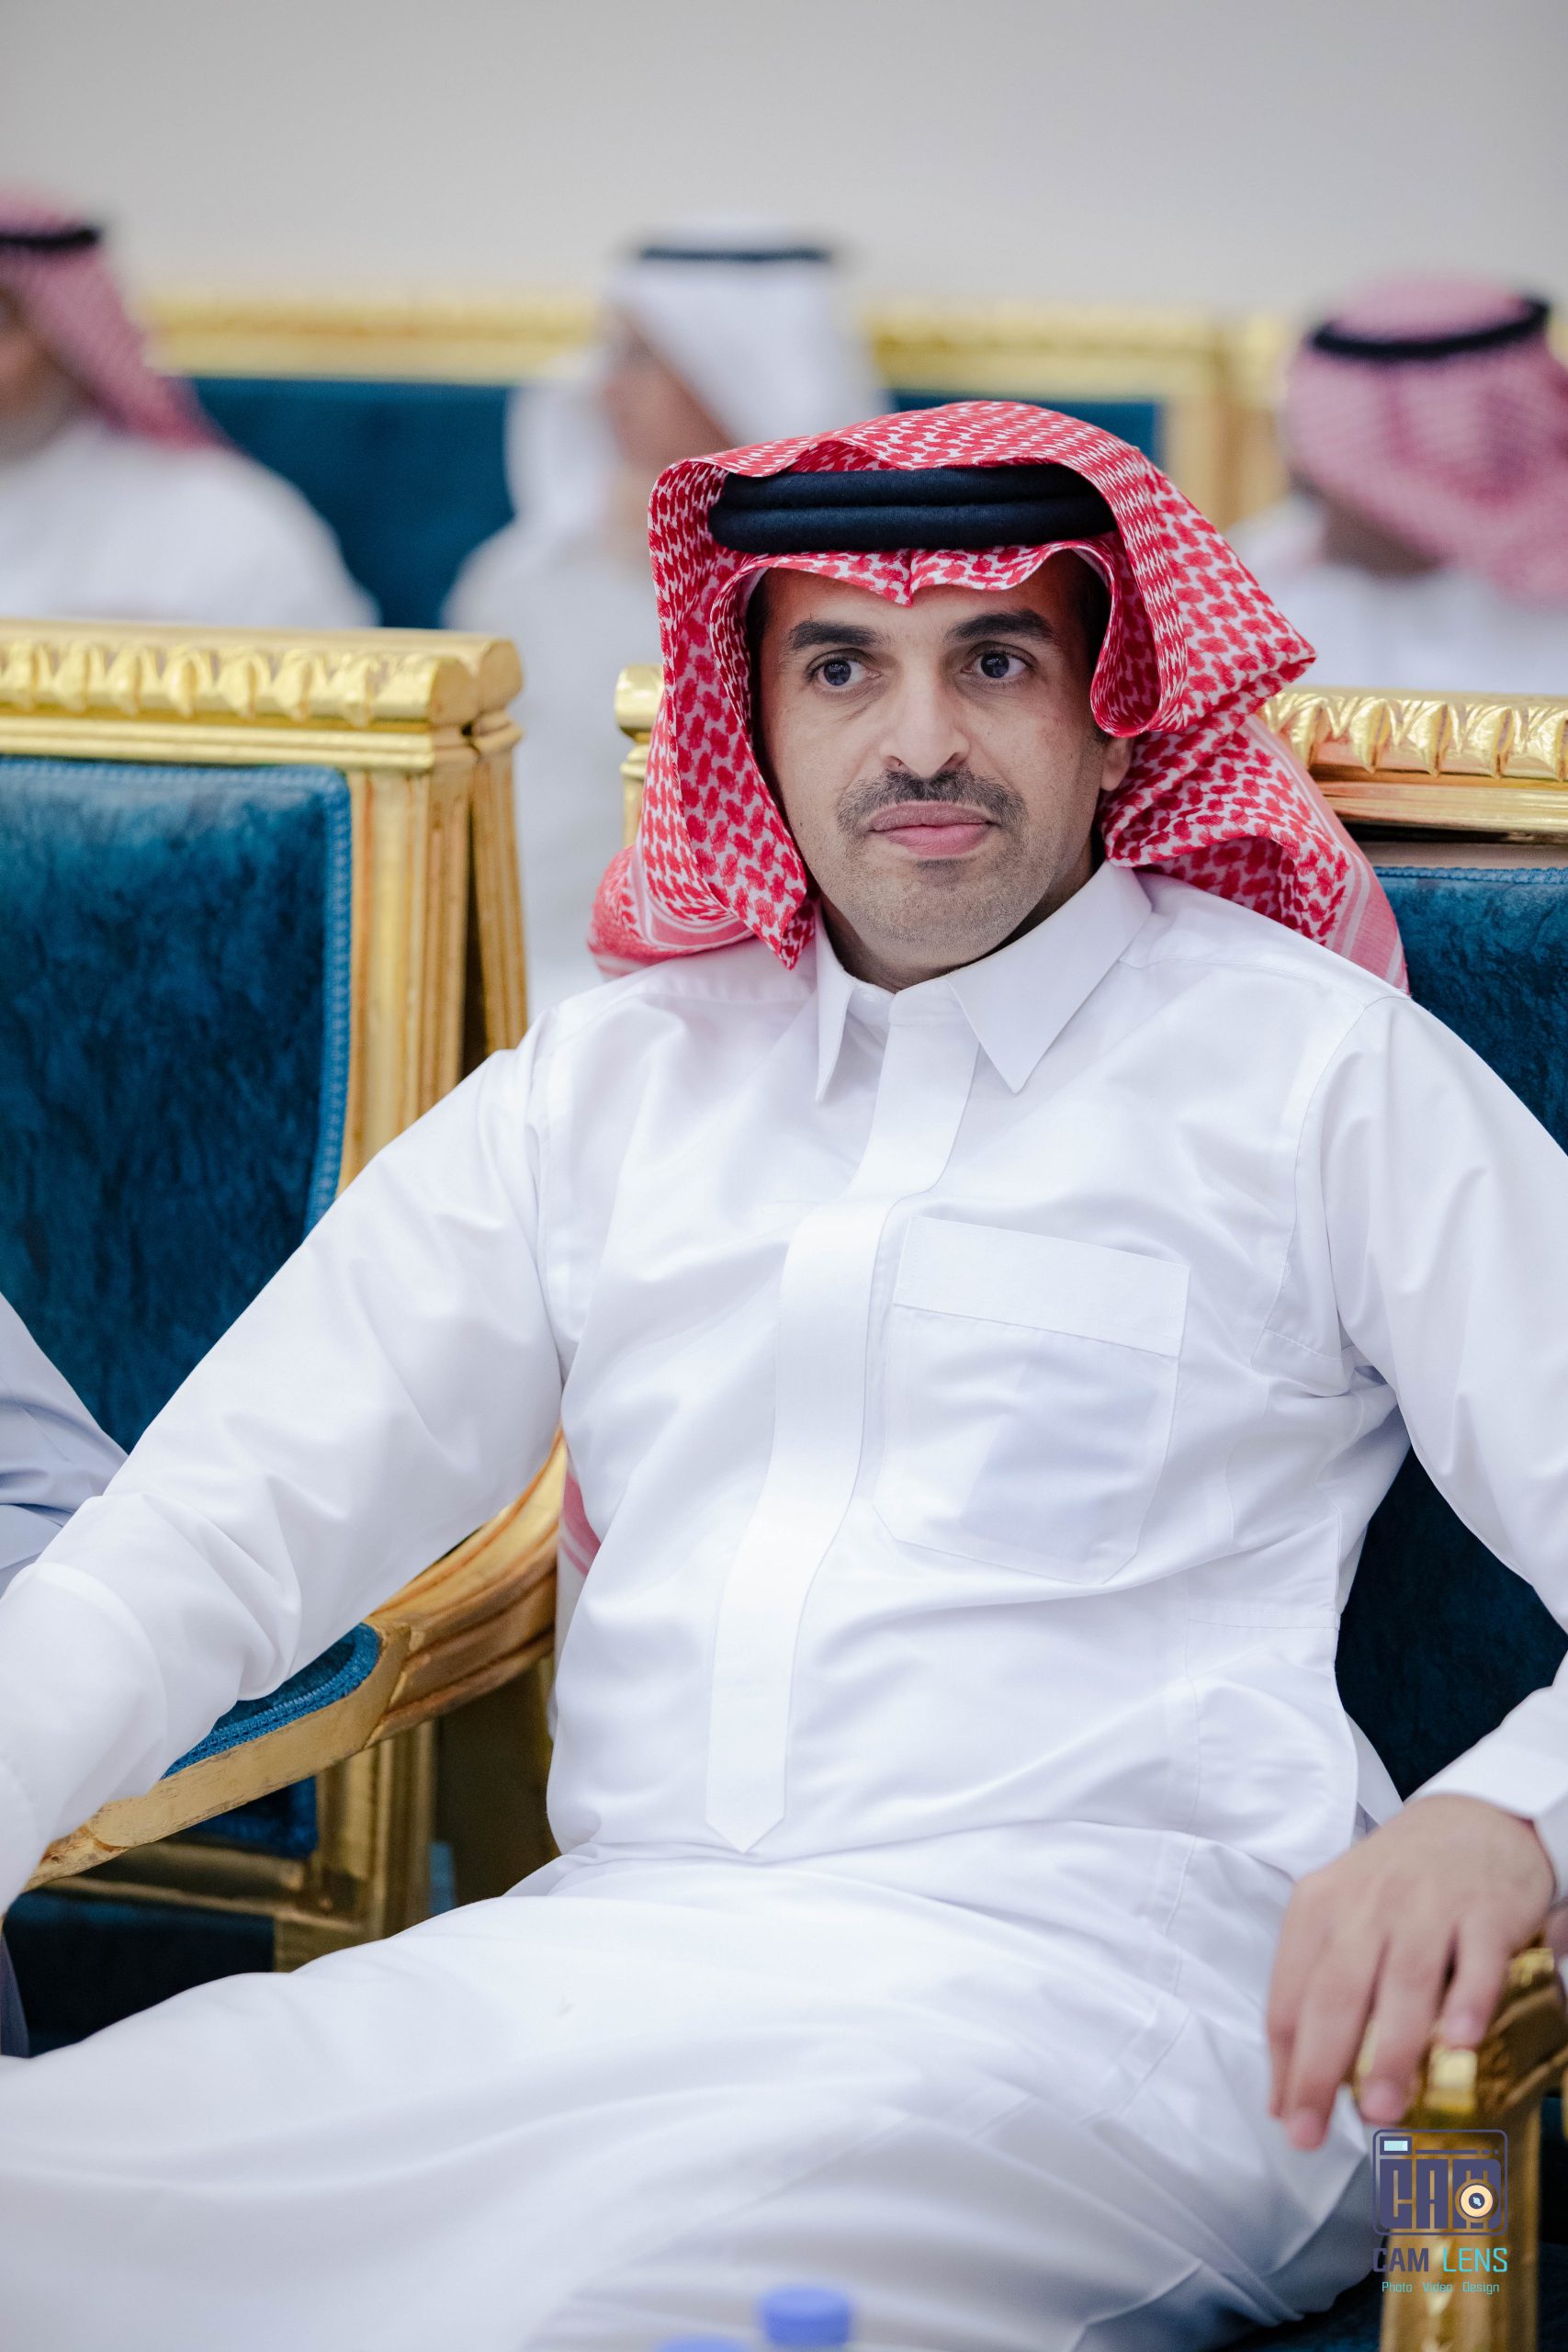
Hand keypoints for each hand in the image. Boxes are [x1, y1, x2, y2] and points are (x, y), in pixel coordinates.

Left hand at [1266, 1794, 1554, 2151]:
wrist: (1472, 1821)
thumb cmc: (1396, 1887)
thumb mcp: (1341, 1920)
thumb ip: (1313, 1996)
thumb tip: (1285, 2091)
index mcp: (1319, 1909)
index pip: (1290, 1992)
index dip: (1286, 2062)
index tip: (1289, 2120)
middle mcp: (1366, 1905)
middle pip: (1337, 1991)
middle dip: (1322, 2065)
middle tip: (1317, 2128)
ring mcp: (1426, 1905)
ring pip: (1404, 1981)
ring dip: (1392, 2049)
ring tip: (1384, 2107)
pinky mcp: (1484, 1910)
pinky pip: (1476, 1960)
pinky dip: (1468, 2000)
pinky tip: (1461, 2042)